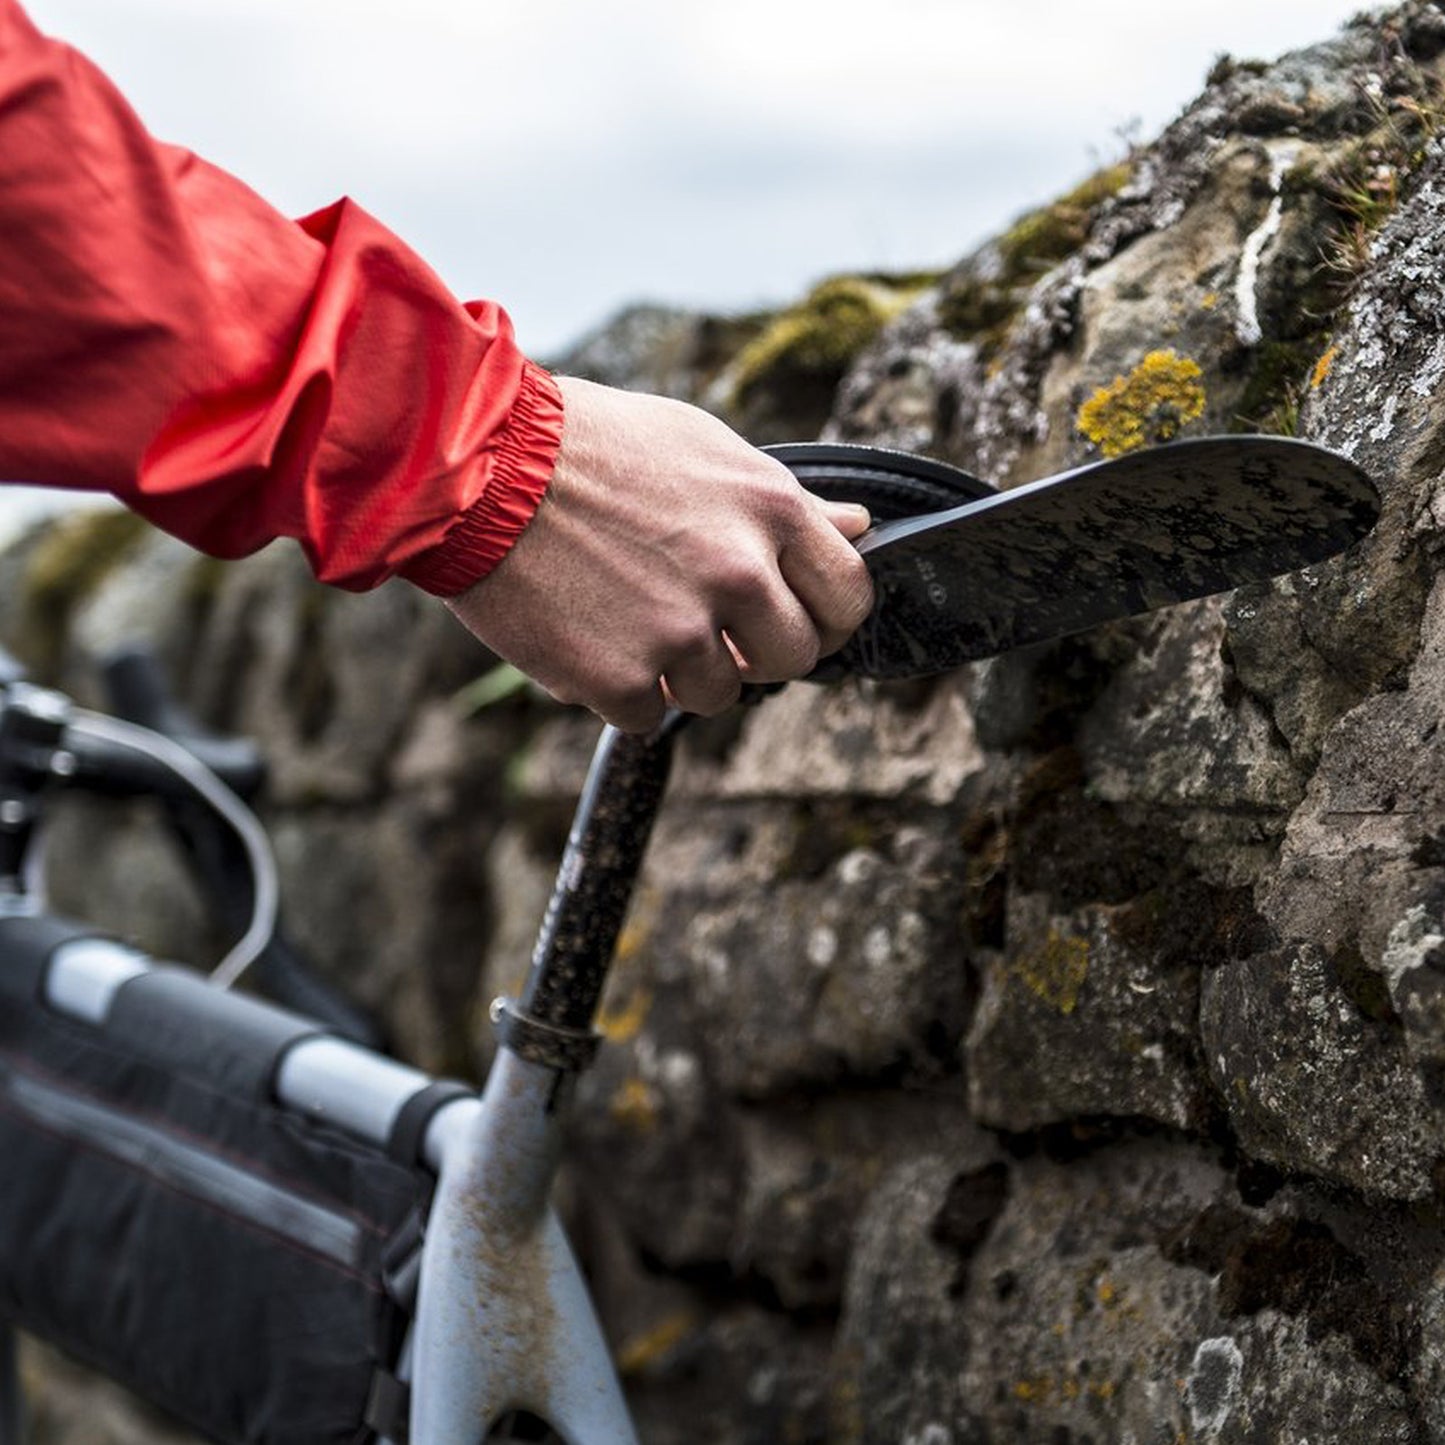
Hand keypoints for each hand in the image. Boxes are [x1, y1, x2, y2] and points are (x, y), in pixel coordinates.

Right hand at [447, 377, 872, 731]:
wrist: (480, 463)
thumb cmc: (590, 446)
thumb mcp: (702, 448)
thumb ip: (785, 502)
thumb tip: (857, 527)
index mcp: (769, 510)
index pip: (848, 596)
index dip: (824, 616)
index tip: (791, 617)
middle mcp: (738, 573)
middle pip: (794, 658)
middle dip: (756, 650)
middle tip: (704, 623)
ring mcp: (680, 631)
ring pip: (720, 693)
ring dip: (680, 669)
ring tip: (625, 613)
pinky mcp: (619, 677)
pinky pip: (648, 714)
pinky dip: (619, 689)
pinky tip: (588, 634)